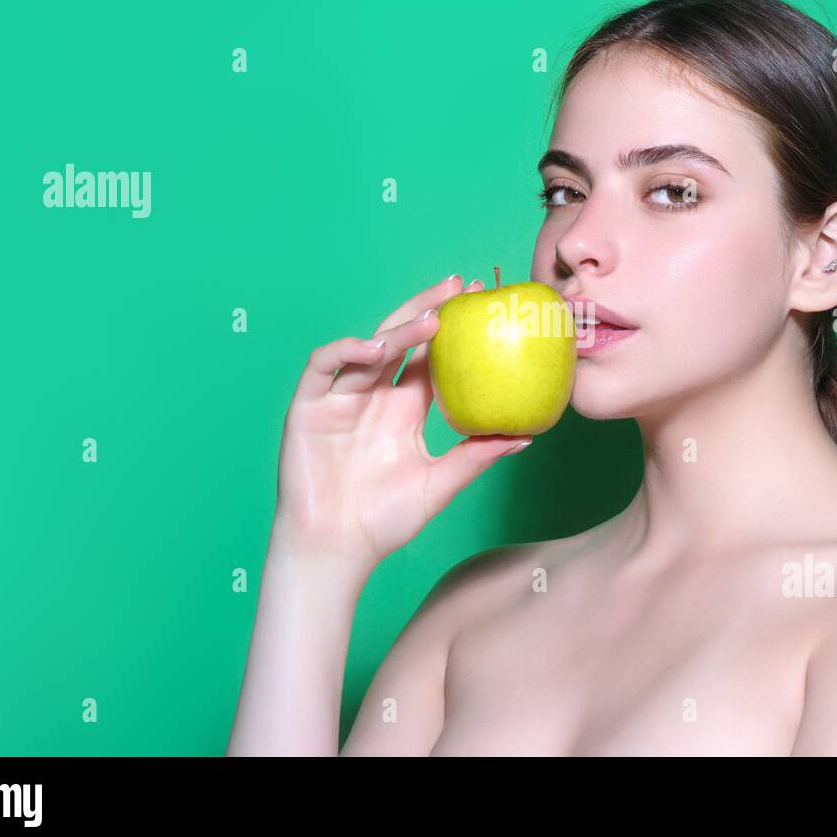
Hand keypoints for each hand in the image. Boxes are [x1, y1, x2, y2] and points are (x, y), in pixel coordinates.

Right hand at [269, 274, 532, 566]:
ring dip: (398, 329)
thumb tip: (528, 435)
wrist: (335, 550)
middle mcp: (374, 396)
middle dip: (428, 308)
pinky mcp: (309, 406)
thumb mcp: (441, 482)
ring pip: (369, 348)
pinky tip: (373, 348)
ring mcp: (340, 398)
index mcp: (403, 409)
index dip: (452, 329)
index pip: (429, 357)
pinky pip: (325, 366)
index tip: (481, 303)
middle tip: (458, 286)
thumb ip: (478, 456)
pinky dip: (346, 351)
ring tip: (430, 321)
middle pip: (401, 339)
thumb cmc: (384, 522)